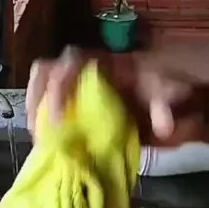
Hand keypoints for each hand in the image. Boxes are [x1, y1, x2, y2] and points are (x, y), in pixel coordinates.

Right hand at [26, 46, 205, 146]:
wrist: (173, 101)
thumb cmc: (167, 92)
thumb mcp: (172, 94)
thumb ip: (167, 105)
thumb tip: (163, 125)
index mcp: (106, 63)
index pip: (72, 61)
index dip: (60, 85)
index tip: (59, 119)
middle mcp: (86, 71)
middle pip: (47, 70)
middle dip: (37, 98)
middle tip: (38, 131)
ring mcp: (78, 87)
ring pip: (42, 86)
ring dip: (35, 111)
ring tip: (38, 141)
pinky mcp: (75, 104)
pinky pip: (50, 107)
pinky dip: (44, 124)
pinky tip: (47, 146)